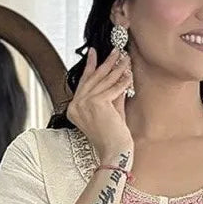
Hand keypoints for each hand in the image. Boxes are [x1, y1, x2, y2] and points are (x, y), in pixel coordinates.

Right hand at [66, 45, 134, 163]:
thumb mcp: (108, 111)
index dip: (91, 66)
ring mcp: (84, 104)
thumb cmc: (111, 138)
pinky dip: (123, 81)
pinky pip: (112, 88)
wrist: (114, 152)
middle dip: (107, 63)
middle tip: (115, 51)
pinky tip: (129, 74)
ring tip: (125, 58)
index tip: (95, 53)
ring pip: (104, 81)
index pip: (84, 82)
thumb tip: (115, 75)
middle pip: (93, 78)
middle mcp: (76, 106)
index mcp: (74, 109)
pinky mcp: (97, 103)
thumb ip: (109, 94)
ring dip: (117, 68)